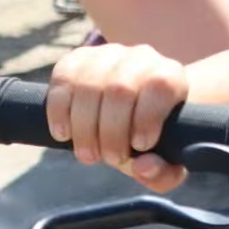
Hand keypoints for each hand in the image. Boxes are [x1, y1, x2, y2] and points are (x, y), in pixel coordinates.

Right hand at [45, 41, 189, 192]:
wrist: (133, 112)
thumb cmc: (151, 137)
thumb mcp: (165, 161)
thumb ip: (164, 173)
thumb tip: (143, 166)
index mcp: (170, 76)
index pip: (160, 85)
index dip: (147, 117)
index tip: (140, 146)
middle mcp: (141, 57)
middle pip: (120, 90)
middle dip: (111, 133)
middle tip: (110, 159)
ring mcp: (107, 55)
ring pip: (88, 85)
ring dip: (84, 128)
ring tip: (88, 154)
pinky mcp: (77, 59)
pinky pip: (63, 80)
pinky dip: (59, 112)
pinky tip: (64, 134)